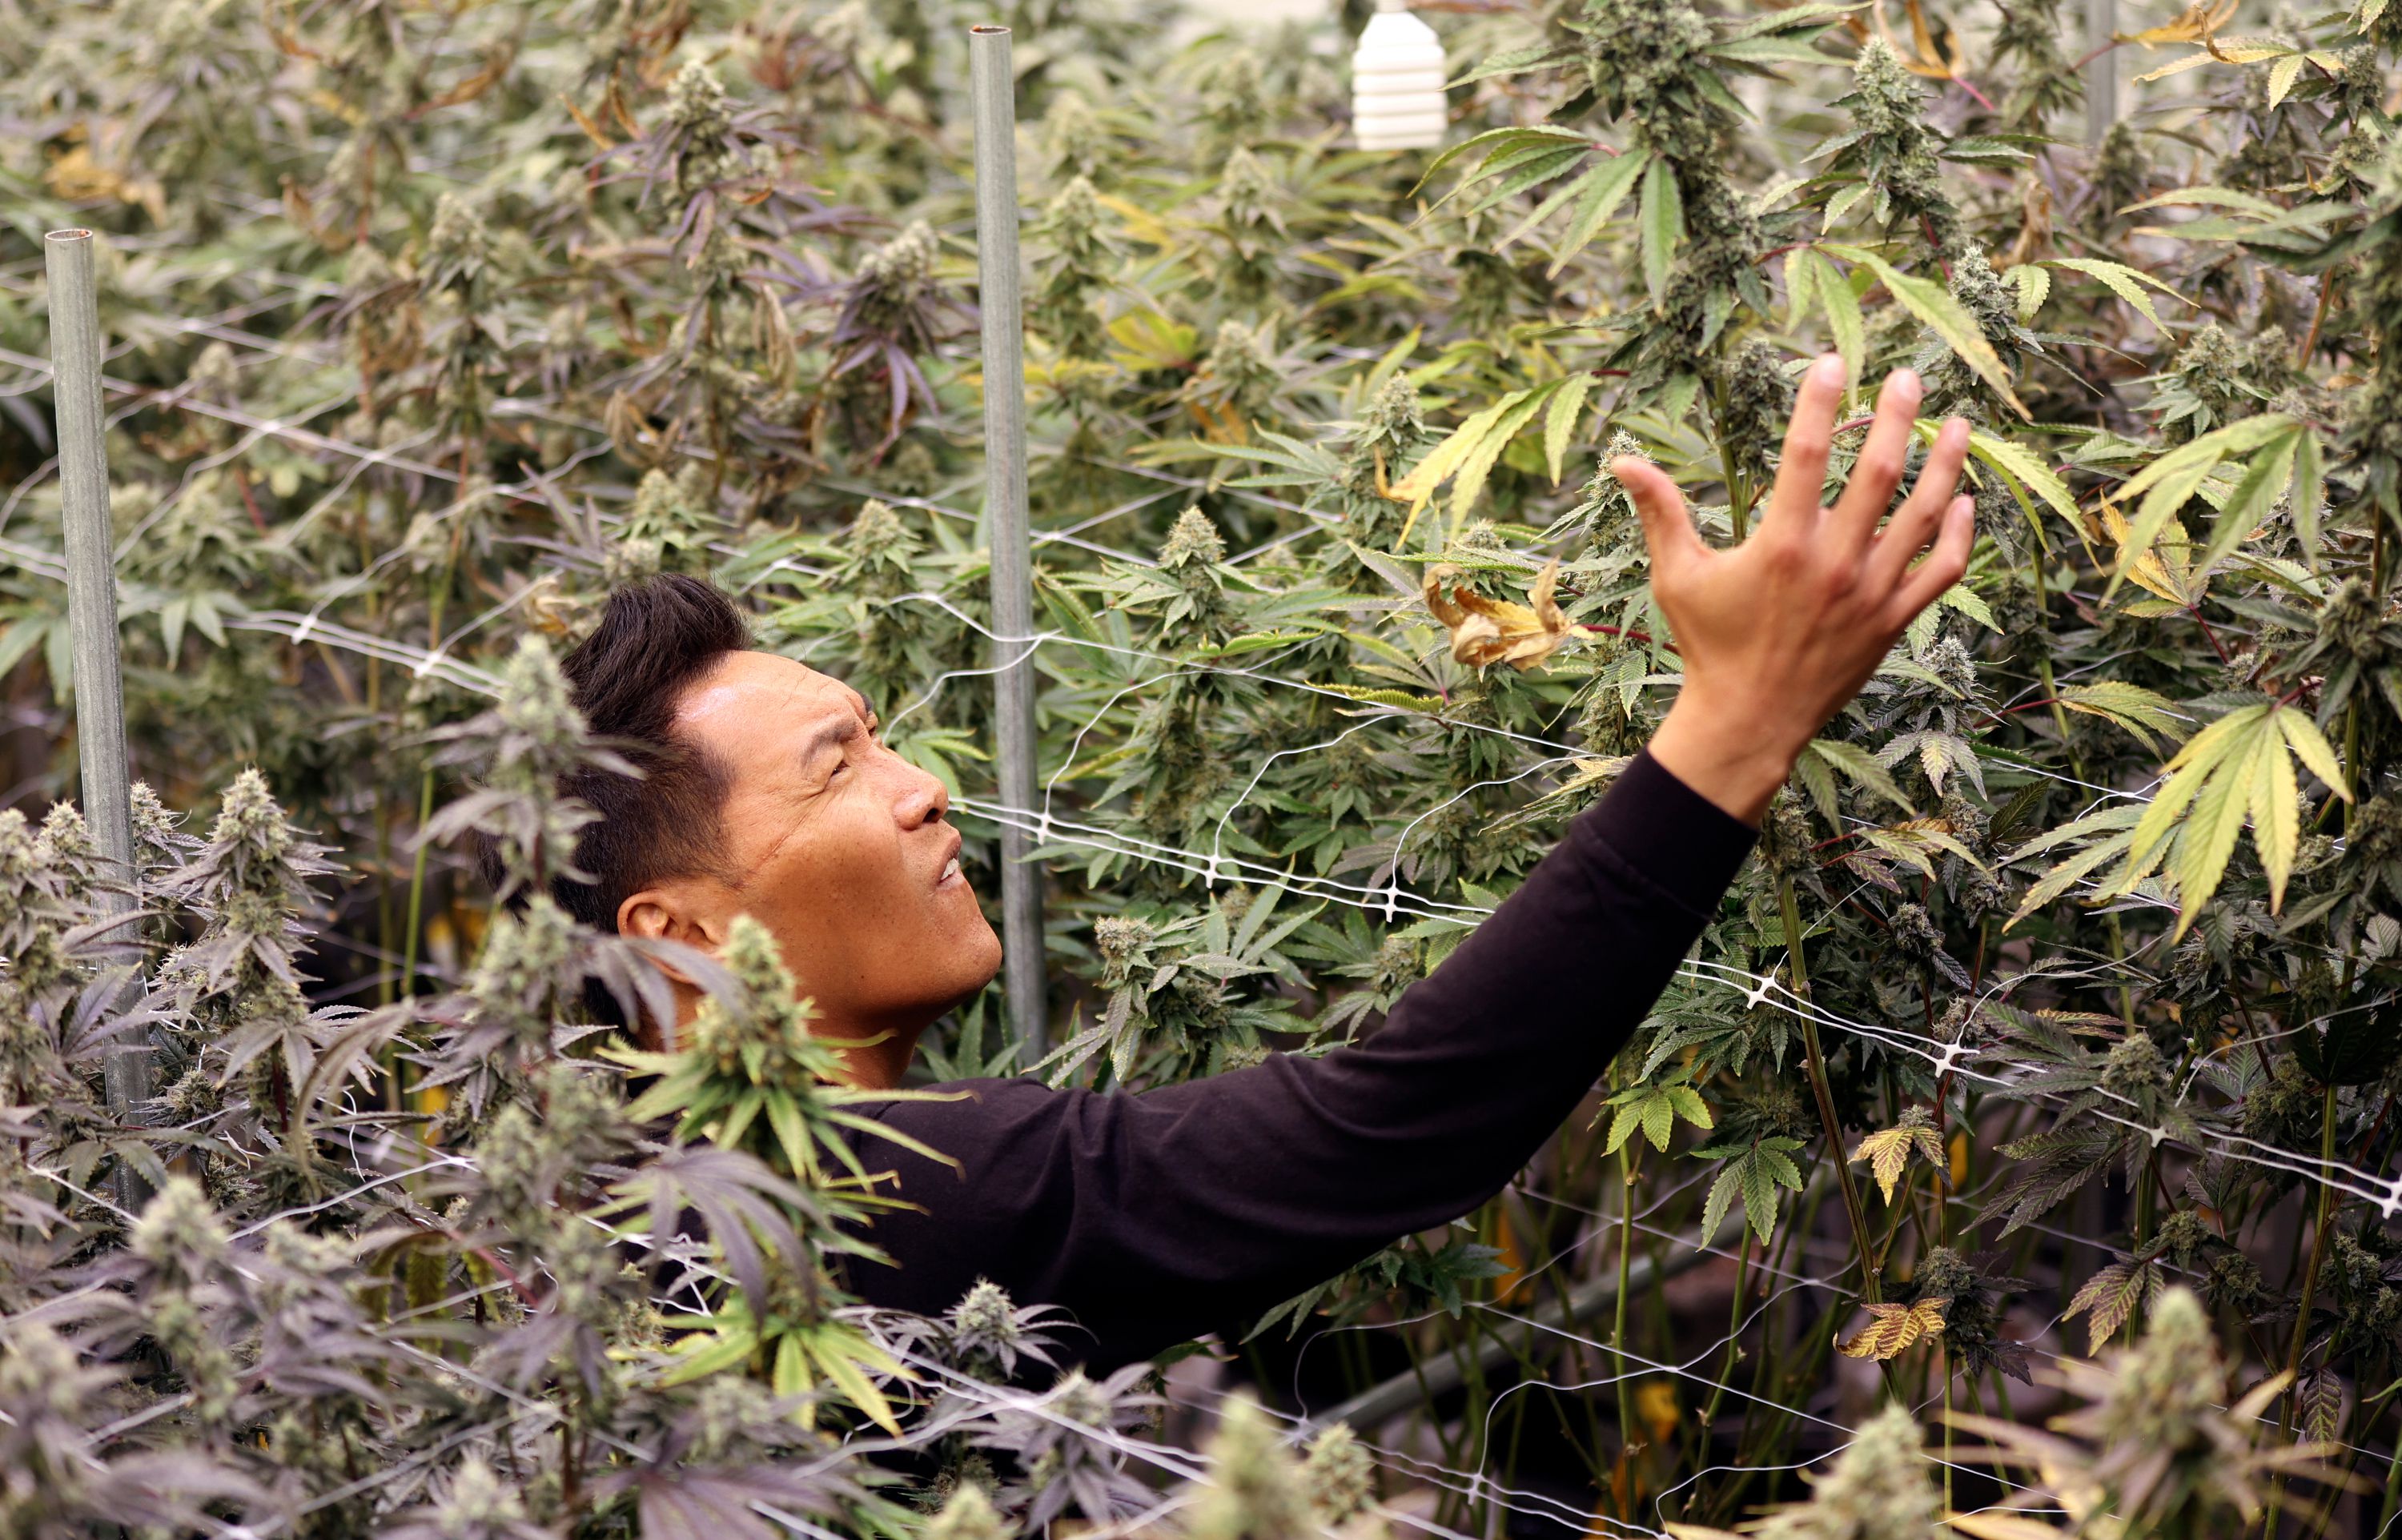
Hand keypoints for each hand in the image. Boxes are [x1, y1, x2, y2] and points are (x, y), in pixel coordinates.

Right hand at [1622, 355, 1973, 826]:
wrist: (1749, 722)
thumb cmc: (1709, 646)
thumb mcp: (1677, 577)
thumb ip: (1659, 513)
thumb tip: (1621, 461)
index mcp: (1782, 546)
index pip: (1807, 455)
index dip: (1820, 402)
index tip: (1832, 361)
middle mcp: (1834, 564)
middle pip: (1879, 473)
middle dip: (1896, 417)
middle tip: (1907, 377)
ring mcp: (1870, 593)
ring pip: (1924, 515)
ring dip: (1945, 464)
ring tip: (1956, 422)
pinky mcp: (1892, 621)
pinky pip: (1941, 571)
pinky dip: (1958, 534)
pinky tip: (1962, 501)